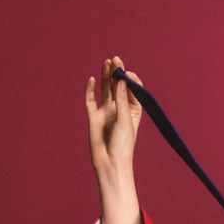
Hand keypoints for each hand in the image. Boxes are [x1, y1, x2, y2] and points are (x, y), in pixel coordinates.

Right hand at [85, 56, 142, 175]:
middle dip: (117, 72)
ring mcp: (106, 111)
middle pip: (118, 85)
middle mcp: (119, 108)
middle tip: (115, 59)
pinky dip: (90, 89)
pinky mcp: (94, 116)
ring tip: (107, 62)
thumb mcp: (125, 121)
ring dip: (106, 75)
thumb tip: (121, 80)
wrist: (110, 164)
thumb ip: (122, 100)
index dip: (130, 79)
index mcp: (132, 110)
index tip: (127, 74)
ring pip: (105, 89)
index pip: (132, 89)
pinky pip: (91, 99)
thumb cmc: (123, 146)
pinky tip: (92, 79)